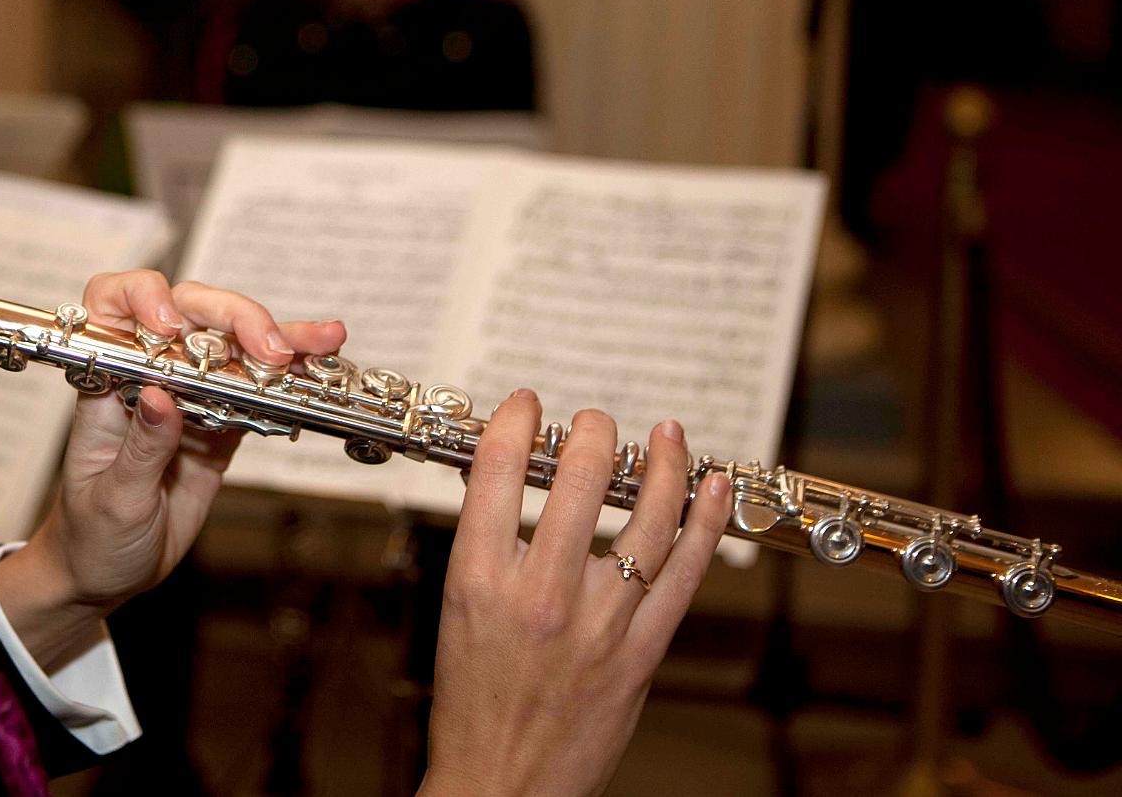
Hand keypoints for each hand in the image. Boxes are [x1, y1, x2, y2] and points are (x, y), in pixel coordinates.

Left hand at [0, 270, 344, 667]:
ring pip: (234, 346)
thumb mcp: (113, 500)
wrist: (107, 575)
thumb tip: (161, 395)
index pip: (113, 307)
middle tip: (271, 350)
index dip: (142, 298)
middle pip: (190, 314)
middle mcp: (150, 376)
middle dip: (234, 318)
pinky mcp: (223, 423)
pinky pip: (260, 391)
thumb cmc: (91, 535)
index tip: (170, 325)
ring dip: (279, 337)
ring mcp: (191, 396)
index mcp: (106, 382)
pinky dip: (292, 380)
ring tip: (321, 342)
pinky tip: (321, 369)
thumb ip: (141, 448)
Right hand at [419, 391, 732, 796]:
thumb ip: (485, 547)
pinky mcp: (640, 654)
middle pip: (578, 479)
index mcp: (479, 578)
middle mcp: (540, 594)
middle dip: (592, 432)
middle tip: (595, 422)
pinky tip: (708, 485)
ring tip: (664, 433)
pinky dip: (701, 522)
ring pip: (644, 518)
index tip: (527, 405)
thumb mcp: (457, 610)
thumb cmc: (472, 703)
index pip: (499, 469)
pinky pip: (682, 574)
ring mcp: (597, 623)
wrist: (501, 786)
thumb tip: (506, 483)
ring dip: (660, 463)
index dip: (517, 420)